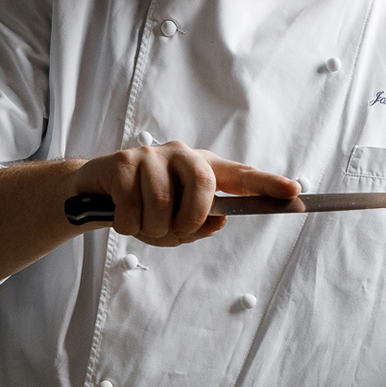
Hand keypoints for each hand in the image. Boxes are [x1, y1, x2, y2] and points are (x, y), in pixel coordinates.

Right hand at [71, 141, 296, 247]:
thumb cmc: (143, 208)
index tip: (293, 192)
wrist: (92, 193)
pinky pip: (132, 208)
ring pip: (163, 204)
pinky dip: (127, 226)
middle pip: (203, 186)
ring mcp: (151, 156)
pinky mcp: (122, 162)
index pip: (239, 175)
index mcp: (201, 171)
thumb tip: (218, 220)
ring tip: (141, 226)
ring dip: (151, 230)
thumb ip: (199, 224)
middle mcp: (181, 156)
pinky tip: (121, 216)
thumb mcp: (173, 224)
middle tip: (175, 230)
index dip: (266, 184)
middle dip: (191, 219)